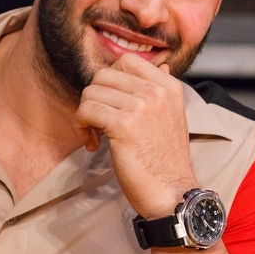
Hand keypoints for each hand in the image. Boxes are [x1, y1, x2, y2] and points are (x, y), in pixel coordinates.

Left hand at [72, 54, 198, 218]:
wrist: (171, 191)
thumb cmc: (166, 160)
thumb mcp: (173, 115)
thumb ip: (162, 90)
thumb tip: (160, 65)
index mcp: (169, 86)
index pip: (127, 61)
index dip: (110, 81)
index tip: (110, 103)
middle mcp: (156, 91)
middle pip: (103, 76)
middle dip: (94, 98)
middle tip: (98, 122)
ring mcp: (140, 105)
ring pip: (90, 93)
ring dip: (85, 116)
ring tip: (95, 136)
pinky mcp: (124, 124)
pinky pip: (86, 111)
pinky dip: (81, 128)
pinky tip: (92, 144)